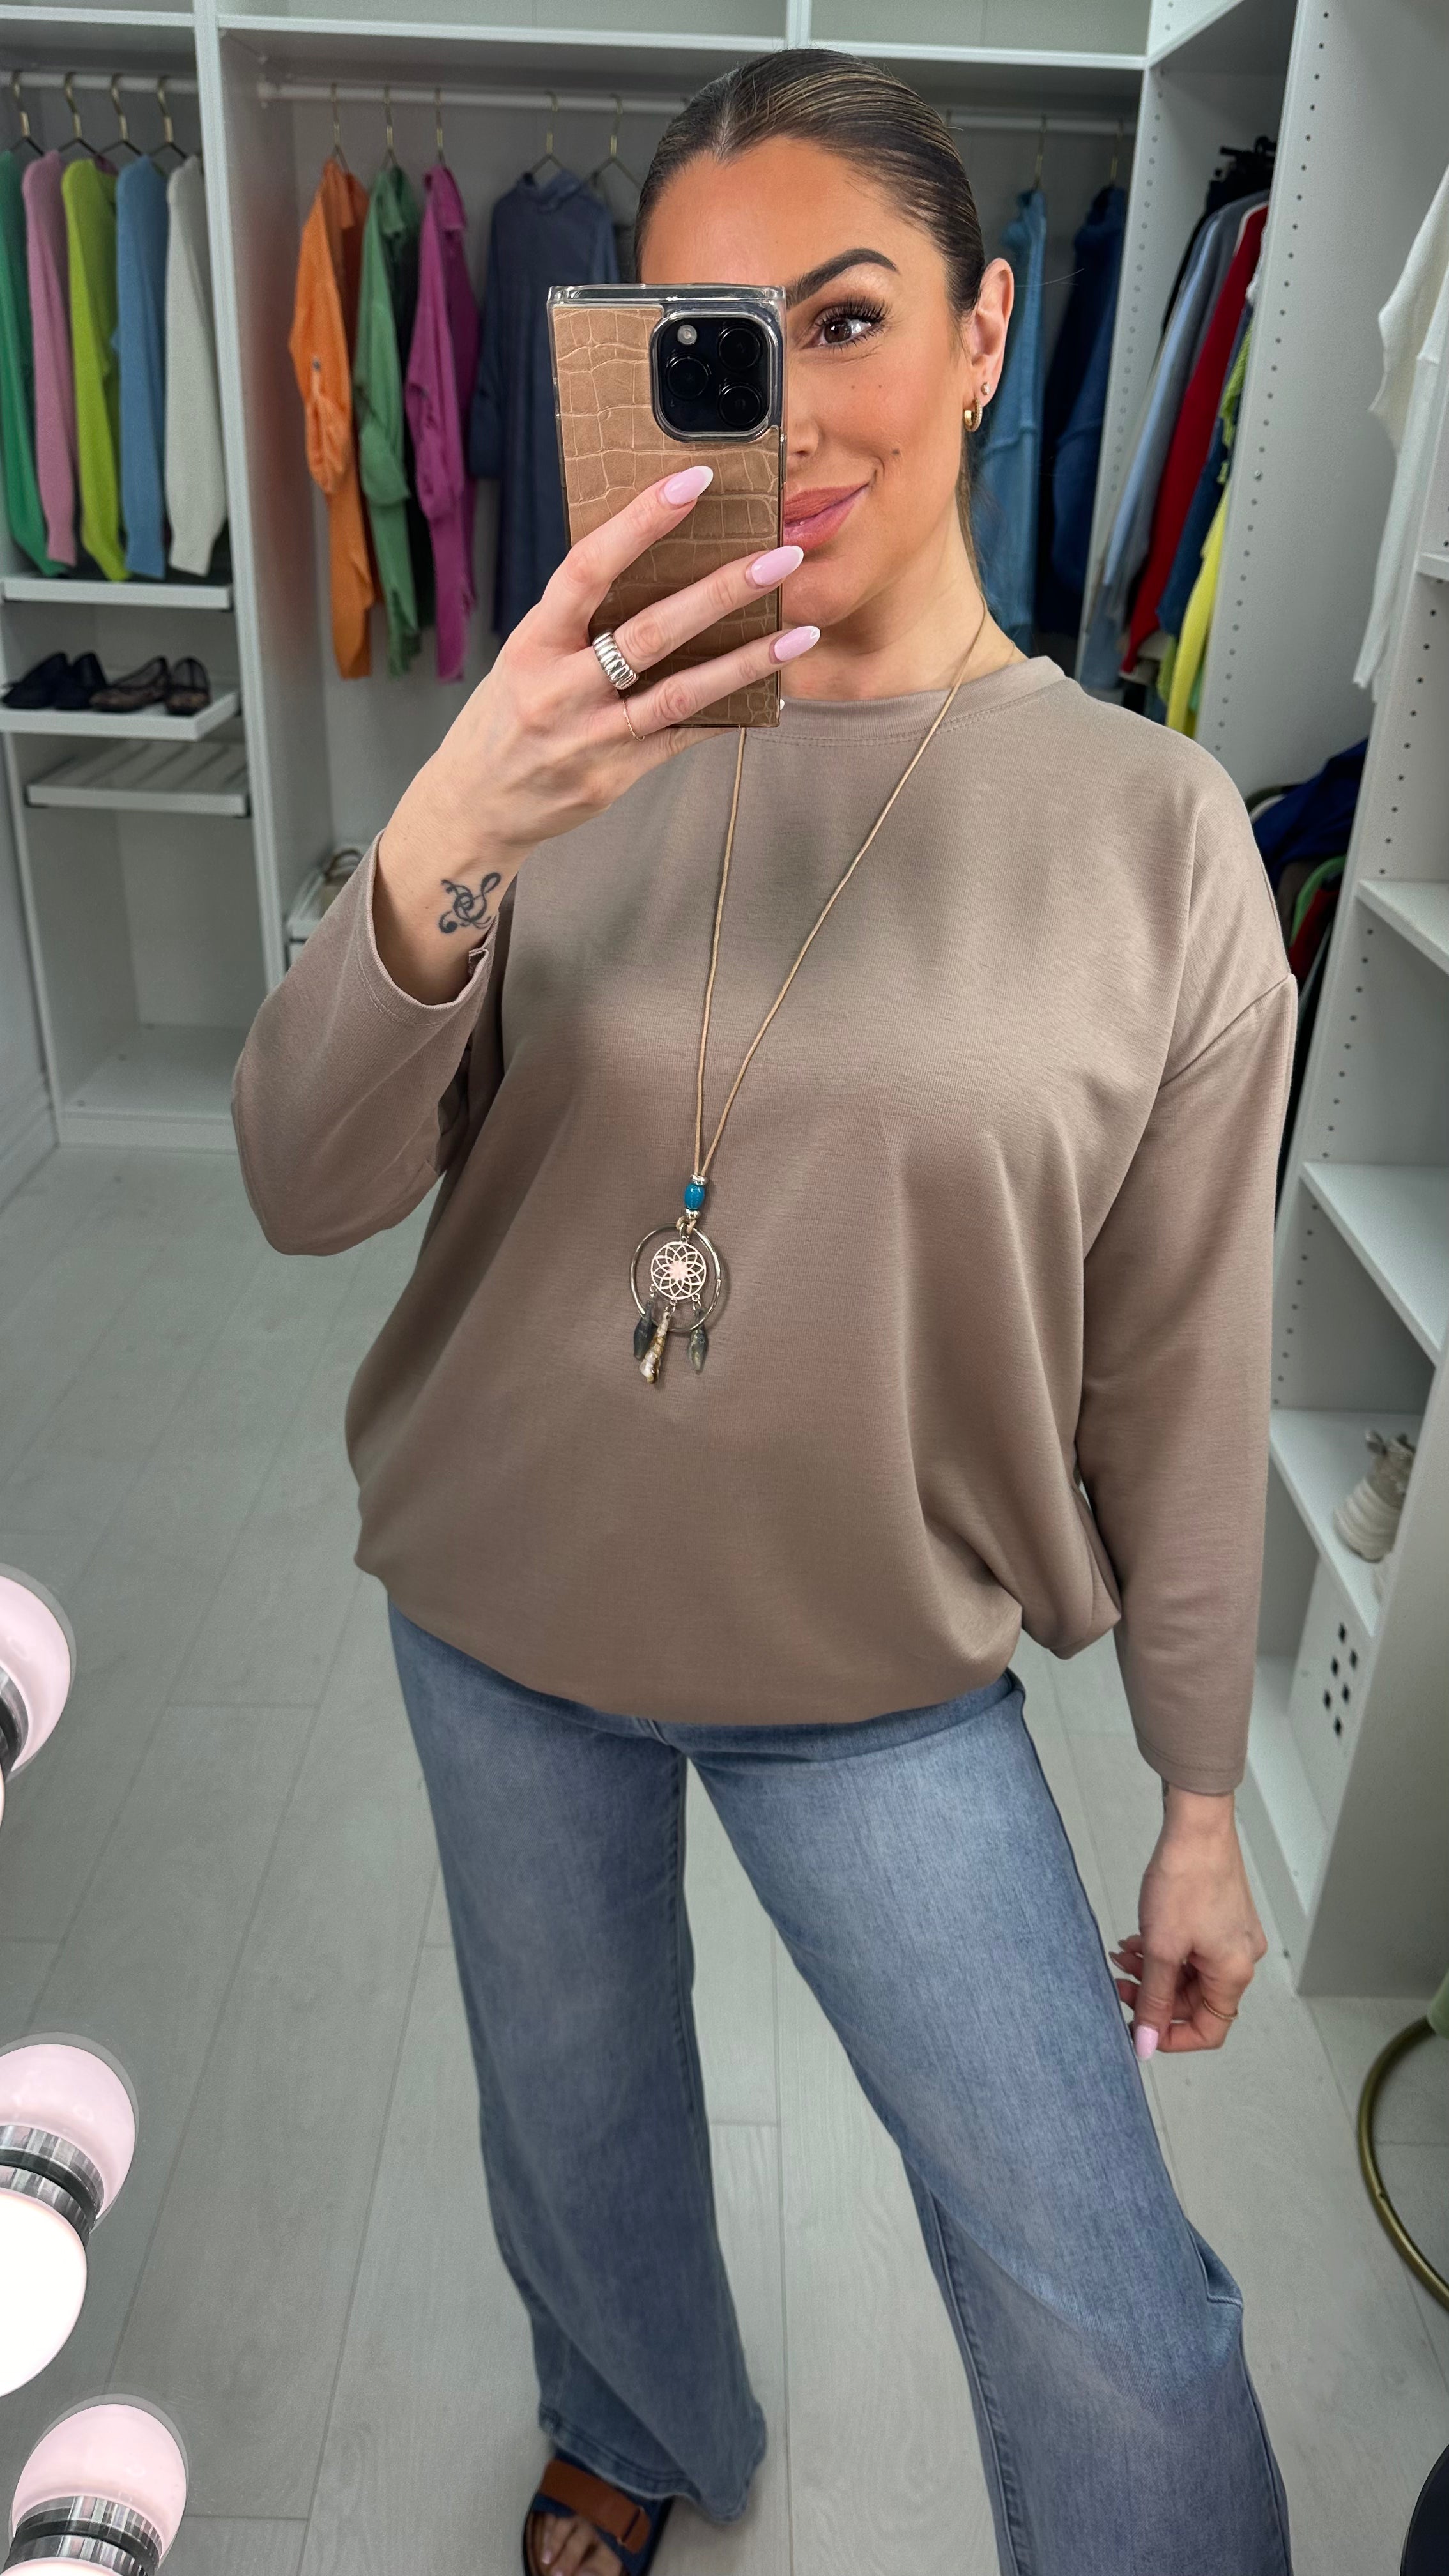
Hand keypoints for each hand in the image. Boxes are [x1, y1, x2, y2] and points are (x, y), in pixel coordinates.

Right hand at [377, 464, 813, 971]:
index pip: (589, 568)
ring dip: (746, 660)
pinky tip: (771, 694)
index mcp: (534, 641)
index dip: (641, 522)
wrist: (476, 805)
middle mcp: (561, 688)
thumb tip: (653, 561)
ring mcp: (592, 736)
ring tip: (800, 632)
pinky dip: (729, 713)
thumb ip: (578, 617)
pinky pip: (683, 736)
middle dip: (720, 592)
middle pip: (651, 631)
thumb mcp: (524, 655)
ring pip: (680, 692)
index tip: (693, 482)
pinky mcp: (616, 775)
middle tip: (779, 560)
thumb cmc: (505, 718)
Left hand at [1109, 1790, 1267, 2058]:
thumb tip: (1146, 2044)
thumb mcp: (1161, 1948)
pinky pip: (1192, 1950)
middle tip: (1118, 1983)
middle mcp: (1241, 1958)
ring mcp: (1233, 1936)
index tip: (1138, 2029)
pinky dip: (1164, 1951)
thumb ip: (1153, 1999)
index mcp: (1234, 1973)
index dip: (1171, 2037)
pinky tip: (1135, 1940)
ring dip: (1154, 1972)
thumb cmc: (1185, 1878)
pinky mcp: (1222, 1917)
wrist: (1196, 1825)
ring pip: (1189, 1974)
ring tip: (1121, 1957)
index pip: (1209, 2030)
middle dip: (1154, 1995)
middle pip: (1196, 2001)